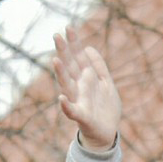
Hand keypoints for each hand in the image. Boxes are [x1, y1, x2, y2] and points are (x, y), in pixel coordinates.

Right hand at [52, 28, 120, 152]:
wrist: (106, 133)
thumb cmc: (104, 108)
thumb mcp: (106, 83)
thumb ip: (98, 67)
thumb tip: (89, 47)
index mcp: (86, 78)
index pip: (78, 58)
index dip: (74, 44)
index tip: (68, 28)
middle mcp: (79, 87)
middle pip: (70, 67)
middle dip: (64, 52)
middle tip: (56, 36)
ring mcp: (79, 101)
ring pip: (68, 85)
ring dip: (61, 73)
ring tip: (56, 60)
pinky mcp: (82, 117)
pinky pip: (72, 111)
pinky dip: (66, 106)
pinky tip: (62, 98)